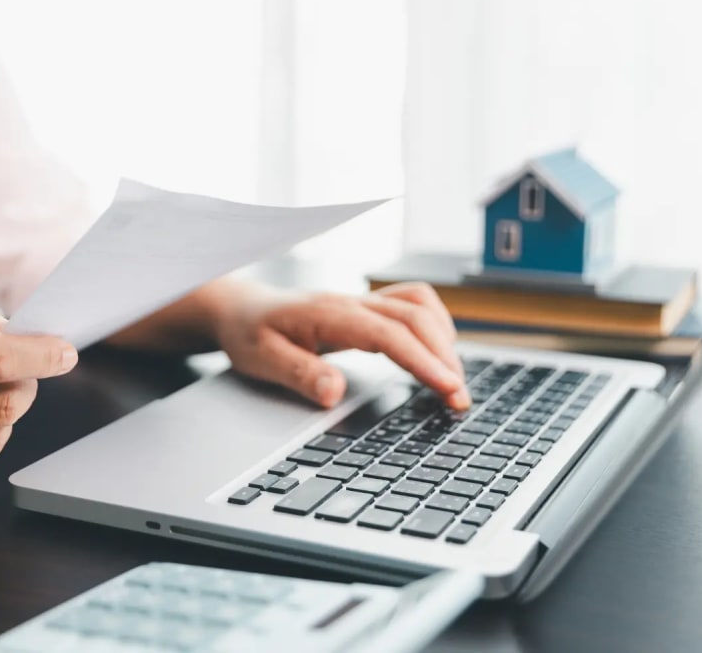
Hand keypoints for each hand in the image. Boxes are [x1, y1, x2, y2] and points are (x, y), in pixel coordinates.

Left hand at [215, 282, 468, 409]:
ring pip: (419, 306)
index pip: (388, 334)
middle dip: (444, 357)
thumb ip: (298, 373)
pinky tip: (436, 353)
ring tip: (452, 380)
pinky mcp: (367, 307)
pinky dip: (434, 326)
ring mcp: (361, 301)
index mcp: (328, 313)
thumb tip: (333, 392)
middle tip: (460, 400)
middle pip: (414, 318)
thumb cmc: (250, 333)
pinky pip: (413, 303)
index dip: (422, 361)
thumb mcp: (261, 359)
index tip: (448, 388)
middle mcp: (351, 301)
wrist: (241, 309)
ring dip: (443, 339)